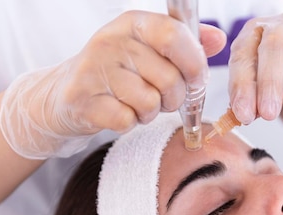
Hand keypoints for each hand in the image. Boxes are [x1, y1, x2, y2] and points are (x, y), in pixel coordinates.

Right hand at [0, 11, 225, 158]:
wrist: (62, 95)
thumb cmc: (115, 73)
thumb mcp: (147, 50)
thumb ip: (185, 43)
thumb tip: (219, 39)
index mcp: (132, 23)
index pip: (174, 35)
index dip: (194, 63)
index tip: (196, 79)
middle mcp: (111, 41)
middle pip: (168, 77)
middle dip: (174, 98)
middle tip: (162, 98)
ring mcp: (93, 70)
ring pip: (149, 102)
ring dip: (149, 112)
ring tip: (136, 104)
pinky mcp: (82, 100)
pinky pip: (126, 120)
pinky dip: (129, 123)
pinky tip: (118, 113)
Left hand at [228, 13, 282, 123]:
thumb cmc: (280, 78)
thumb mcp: (259, 89)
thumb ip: (250, 100)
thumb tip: (242, 116)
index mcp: (253, 35)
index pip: (243, 56)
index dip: (242, 86)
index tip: (244, 114)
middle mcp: (280, 25)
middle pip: (273, 47)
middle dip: (269, 84)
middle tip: (268, 114)